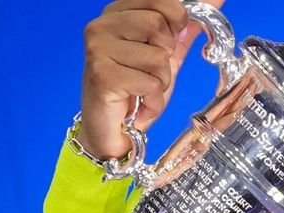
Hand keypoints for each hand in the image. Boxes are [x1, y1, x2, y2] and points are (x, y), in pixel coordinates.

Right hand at [78, 0, 224, 158]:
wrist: (114, 128)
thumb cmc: (137, 89)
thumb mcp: (167, 54)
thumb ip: (186, 27)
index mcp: (117, 12)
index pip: (163, 1)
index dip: (177, 24)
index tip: (168, 43)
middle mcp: (102, 25)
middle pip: (159, 25)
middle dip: (166, 56)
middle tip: (149, 72)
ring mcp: (97, 48)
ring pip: (158, 57)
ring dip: (160, 81)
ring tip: (143, 90)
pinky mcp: (102, 75)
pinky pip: (151, 83)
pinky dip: (153, 100)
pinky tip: (139, 104)